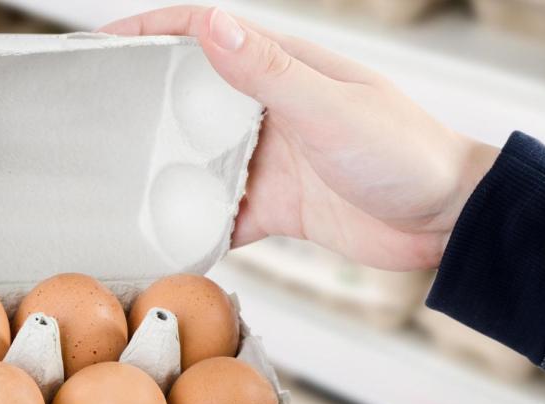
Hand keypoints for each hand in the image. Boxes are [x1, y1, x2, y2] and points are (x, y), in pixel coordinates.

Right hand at [102, 6, 498, 270]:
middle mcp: (270, 110)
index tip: (104, 41)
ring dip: (167, 170)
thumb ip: (269, 73)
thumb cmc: (406, 152)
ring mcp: (271, 159)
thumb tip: (212, 27)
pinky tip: (169, 235)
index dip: (153, 31)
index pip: (206, 36)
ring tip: (118, 182)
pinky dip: (197, 224)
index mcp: (283, 70)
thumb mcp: (331, 108)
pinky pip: (223, 214)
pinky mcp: (277, 206)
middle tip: (96, 118)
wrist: (448, 220)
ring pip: (201, 160)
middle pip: (192, 99)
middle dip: (145, 103)